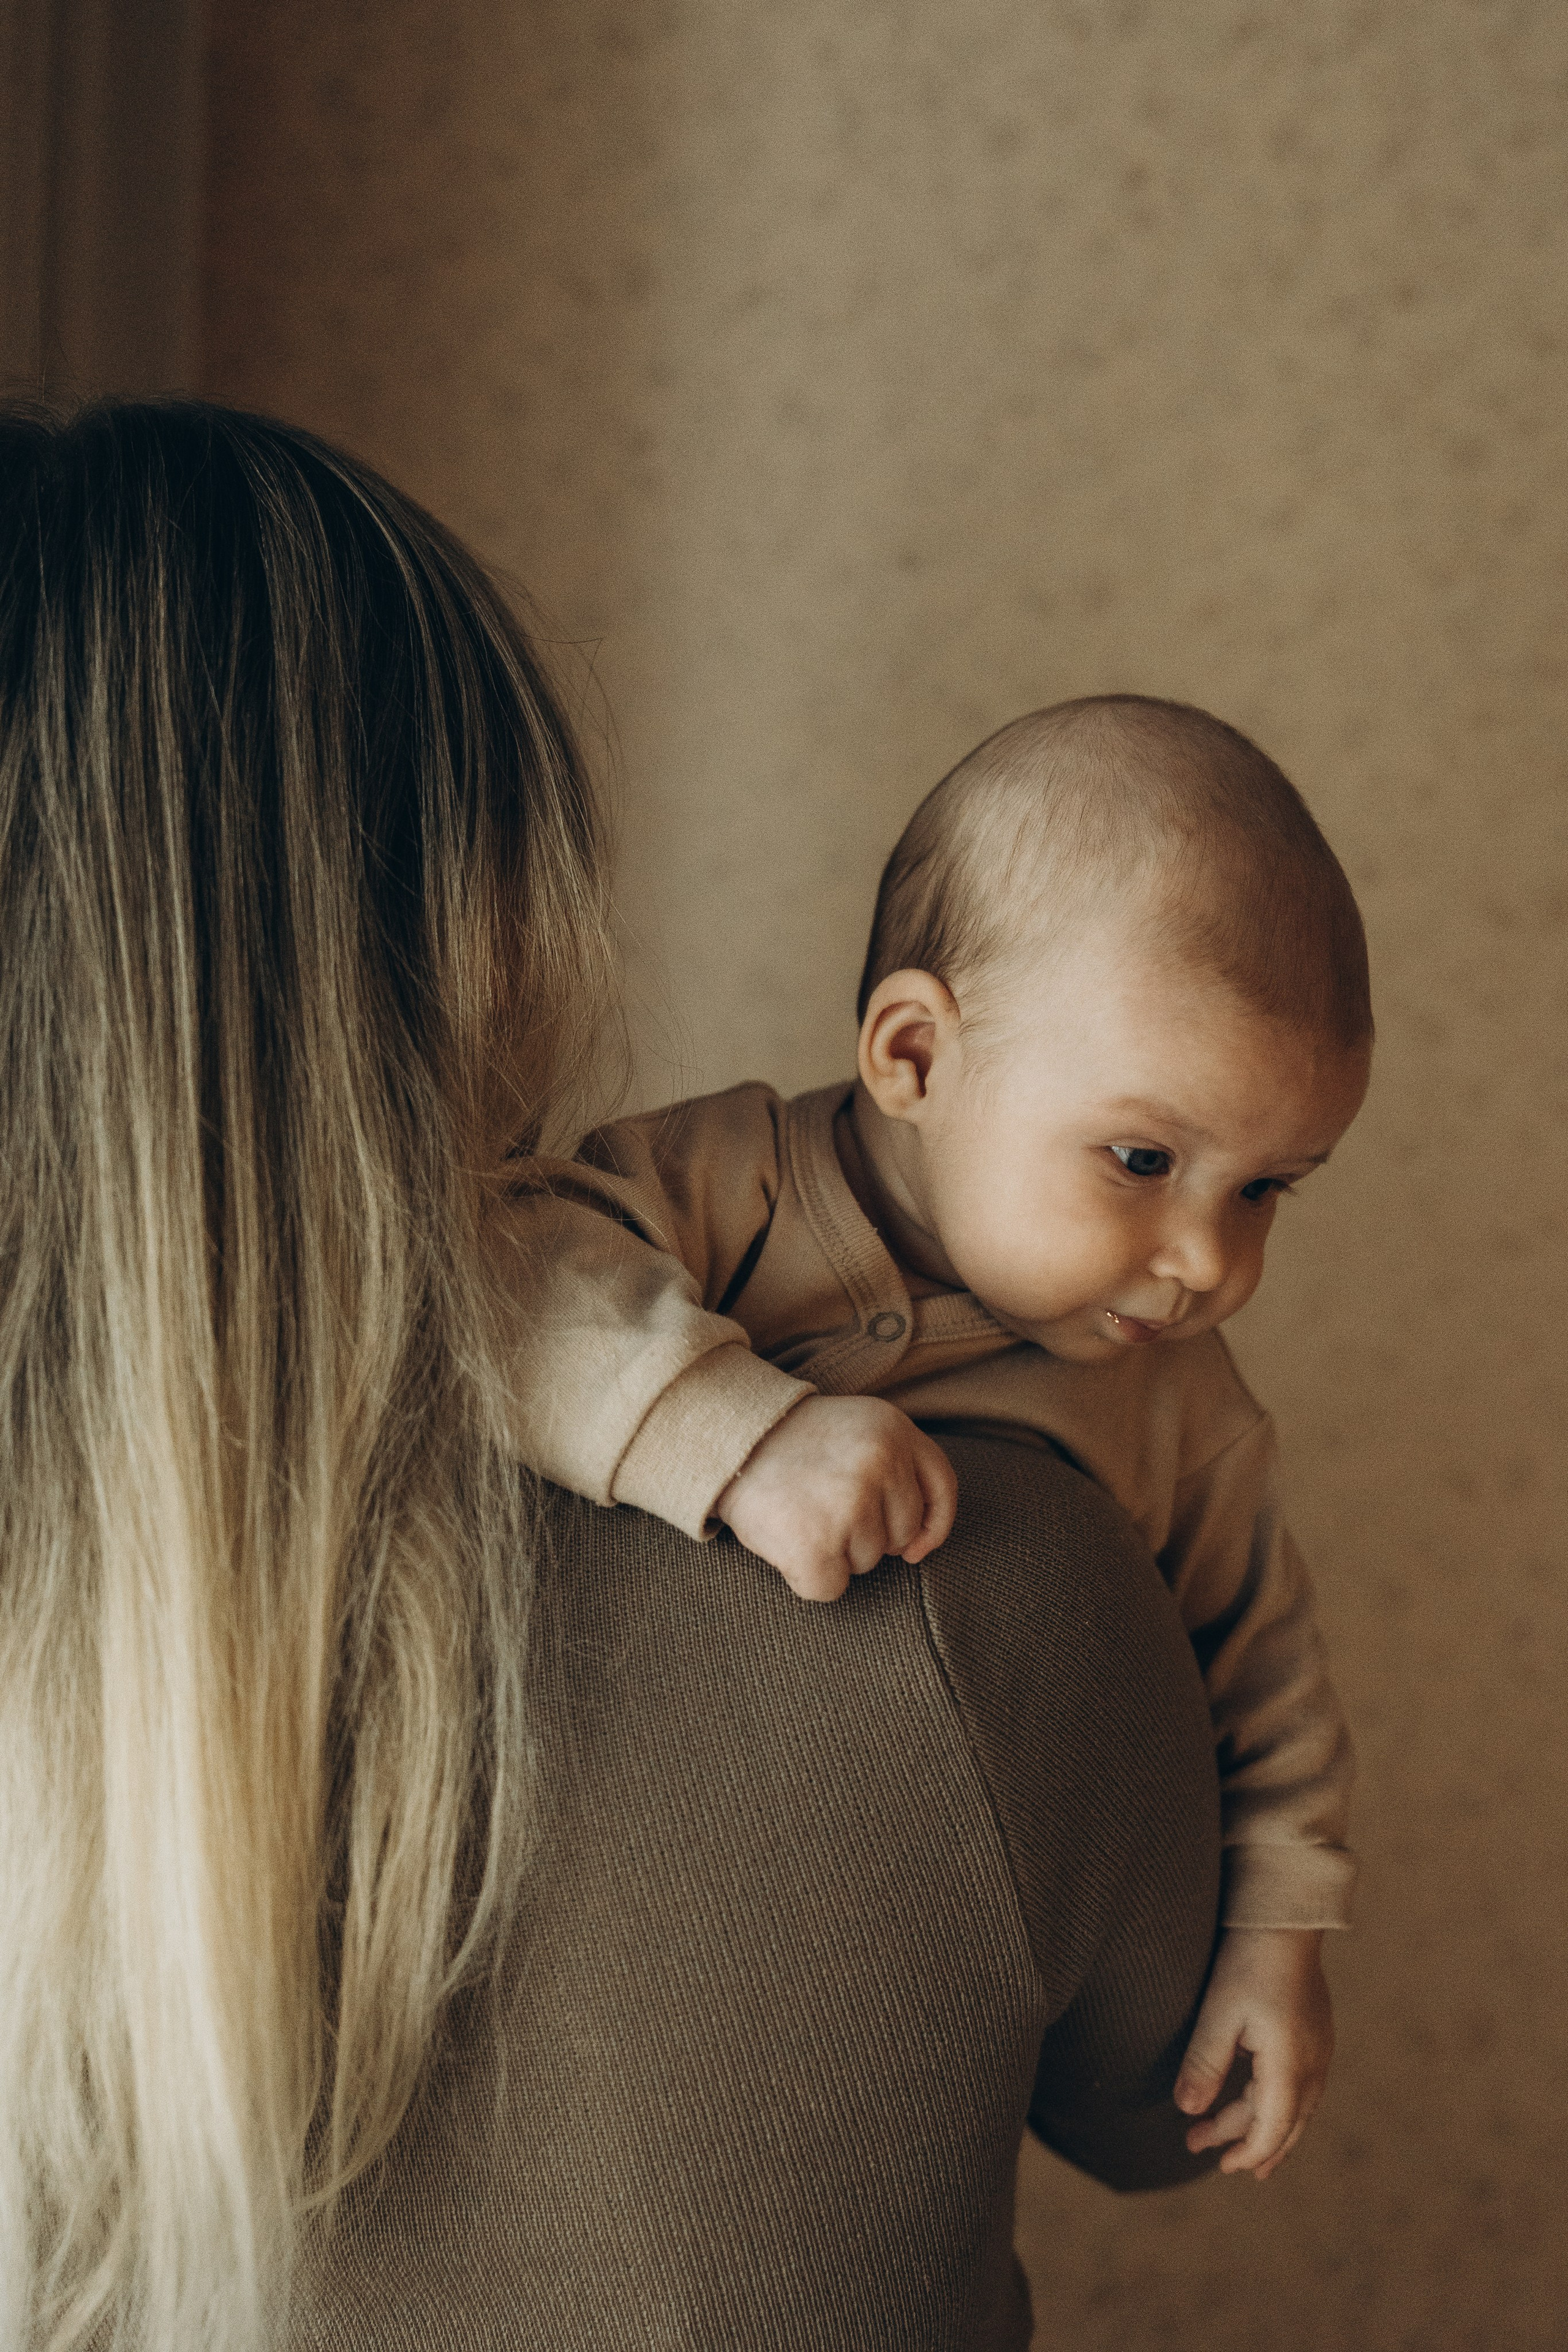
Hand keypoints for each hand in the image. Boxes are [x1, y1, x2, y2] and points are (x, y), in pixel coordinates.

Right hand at [716, 1395, 957, 1603]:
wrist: (724, 1442)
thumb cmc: (791, 1446)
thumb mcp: (857, 1430)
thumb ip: (896, 1467)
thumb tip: (917, 1545)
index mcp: (894, 1430)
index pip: (941, 1488)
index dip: (932, 1526)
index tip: (915, 1548)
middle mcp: (880, 1463)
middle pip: (901, 1535)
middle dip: (867, 1534)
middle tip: (821, 1504)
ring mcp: (850, 1505)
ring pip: (867, 1563)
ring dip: (835, 1553)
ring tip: (800, 1514)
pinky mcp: (817, 1545)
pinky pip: (831, 1589)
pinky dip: (807, 1577)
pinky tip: (786, 1542)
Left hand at [1174, 1927, 1333, 2179]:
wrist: (1283, 1920)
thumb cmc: (1248, 1962)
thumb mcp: (1217, 2013)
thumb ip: (1204, 2065)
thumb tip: (1187, 2111)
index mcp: (1289, 2065)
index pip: (1272, 2128)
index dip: (1247, 2151)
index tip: (1220, 2164)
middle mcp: (1313, 2065)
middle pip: (1286, 2124)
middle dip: (1249, 2144)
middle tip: (1212, 2156)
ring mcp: (1320, 2050)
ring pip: (1296, 2108)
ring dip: (1264, 2127)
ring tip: (1236, 2145)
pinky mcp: (1317, 2035)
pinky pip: (1302, 2087)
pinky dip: (1279, 2106)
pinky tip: (1260, 2105)